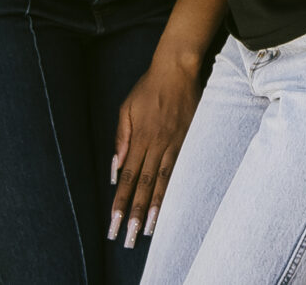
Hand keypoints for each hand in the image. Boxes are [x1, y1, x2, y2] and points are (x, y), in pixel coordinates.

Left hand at [108, 51, 200, 246]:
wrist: (177, 68)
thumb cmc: (148, 88)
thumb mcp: (125, 109)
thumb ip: (120, 138)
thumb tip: (116, 168)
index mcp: (138, 138)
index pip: (127, 177)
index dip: (121, 201)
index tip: (115, 222)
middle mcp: (157, 144)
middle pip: (144, 184)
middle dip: (137, 212)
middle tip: (131, 236)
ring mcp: (176, 142)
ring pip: (164, 180)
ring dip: (157, 205)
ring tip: (151, 228)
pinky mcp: (191, 137)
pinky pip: (182, 167)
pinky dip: (176, 186)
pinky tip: (174, 202)